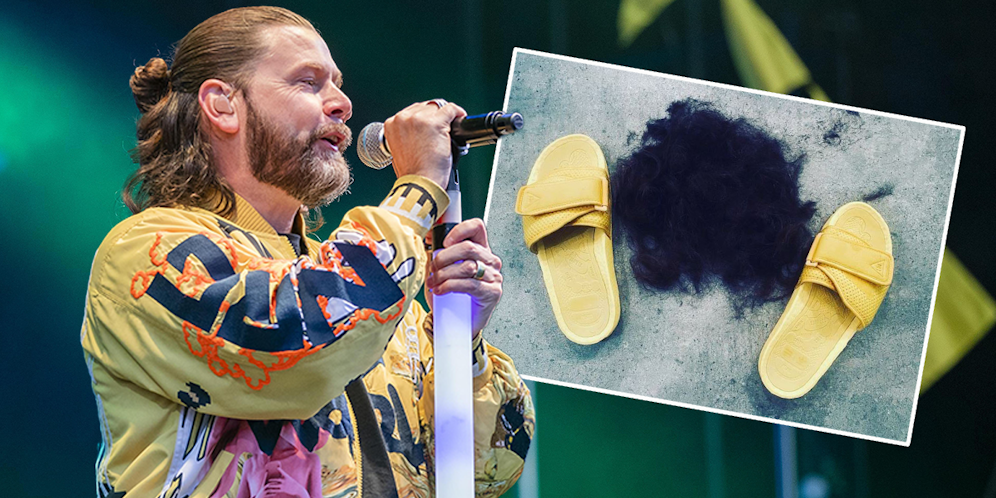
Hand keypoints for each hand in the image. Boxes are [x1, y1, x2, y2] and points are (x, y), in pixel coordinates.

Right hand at [383, 100, 466, 187]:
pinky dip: (457, 113)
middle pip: (425, 108)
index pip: (412, 111)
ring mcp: (419, 119)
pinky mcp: (435, 122)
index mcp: (391, 124)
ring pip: (437, 109)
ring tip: (448, 133)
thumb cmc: (412, 173)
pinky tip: (460, 119)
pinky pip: (450, 109)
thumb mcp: (400, 150)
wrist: (420, 183)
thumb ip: (405, 135)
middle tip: (441, 133)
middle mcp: (403, 118)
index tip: (431, 127)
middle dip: (434, 118)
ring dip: (445, 118)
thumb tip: (420, 130)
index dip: (425, 118)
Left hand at [425, 218, 502, 336]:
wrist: (460, 323)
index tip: (444, 243)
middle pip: (468, 247)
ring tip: (433, 282)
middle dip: (444, 257)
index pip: (476, 227)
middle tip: (433, 269)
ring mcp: (494, 277)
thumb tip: (428, 248)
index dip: (459, 230)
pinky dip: (450, 286)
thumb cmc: (452, 296)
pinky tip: (440, 290)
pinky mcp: (492, 293)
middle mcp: (490, 261)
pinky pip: (469, 284)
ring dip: (444, 274)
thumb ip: (440, 257)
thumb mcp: (444, 272)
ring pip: (467, 267)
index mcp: (480, 249)